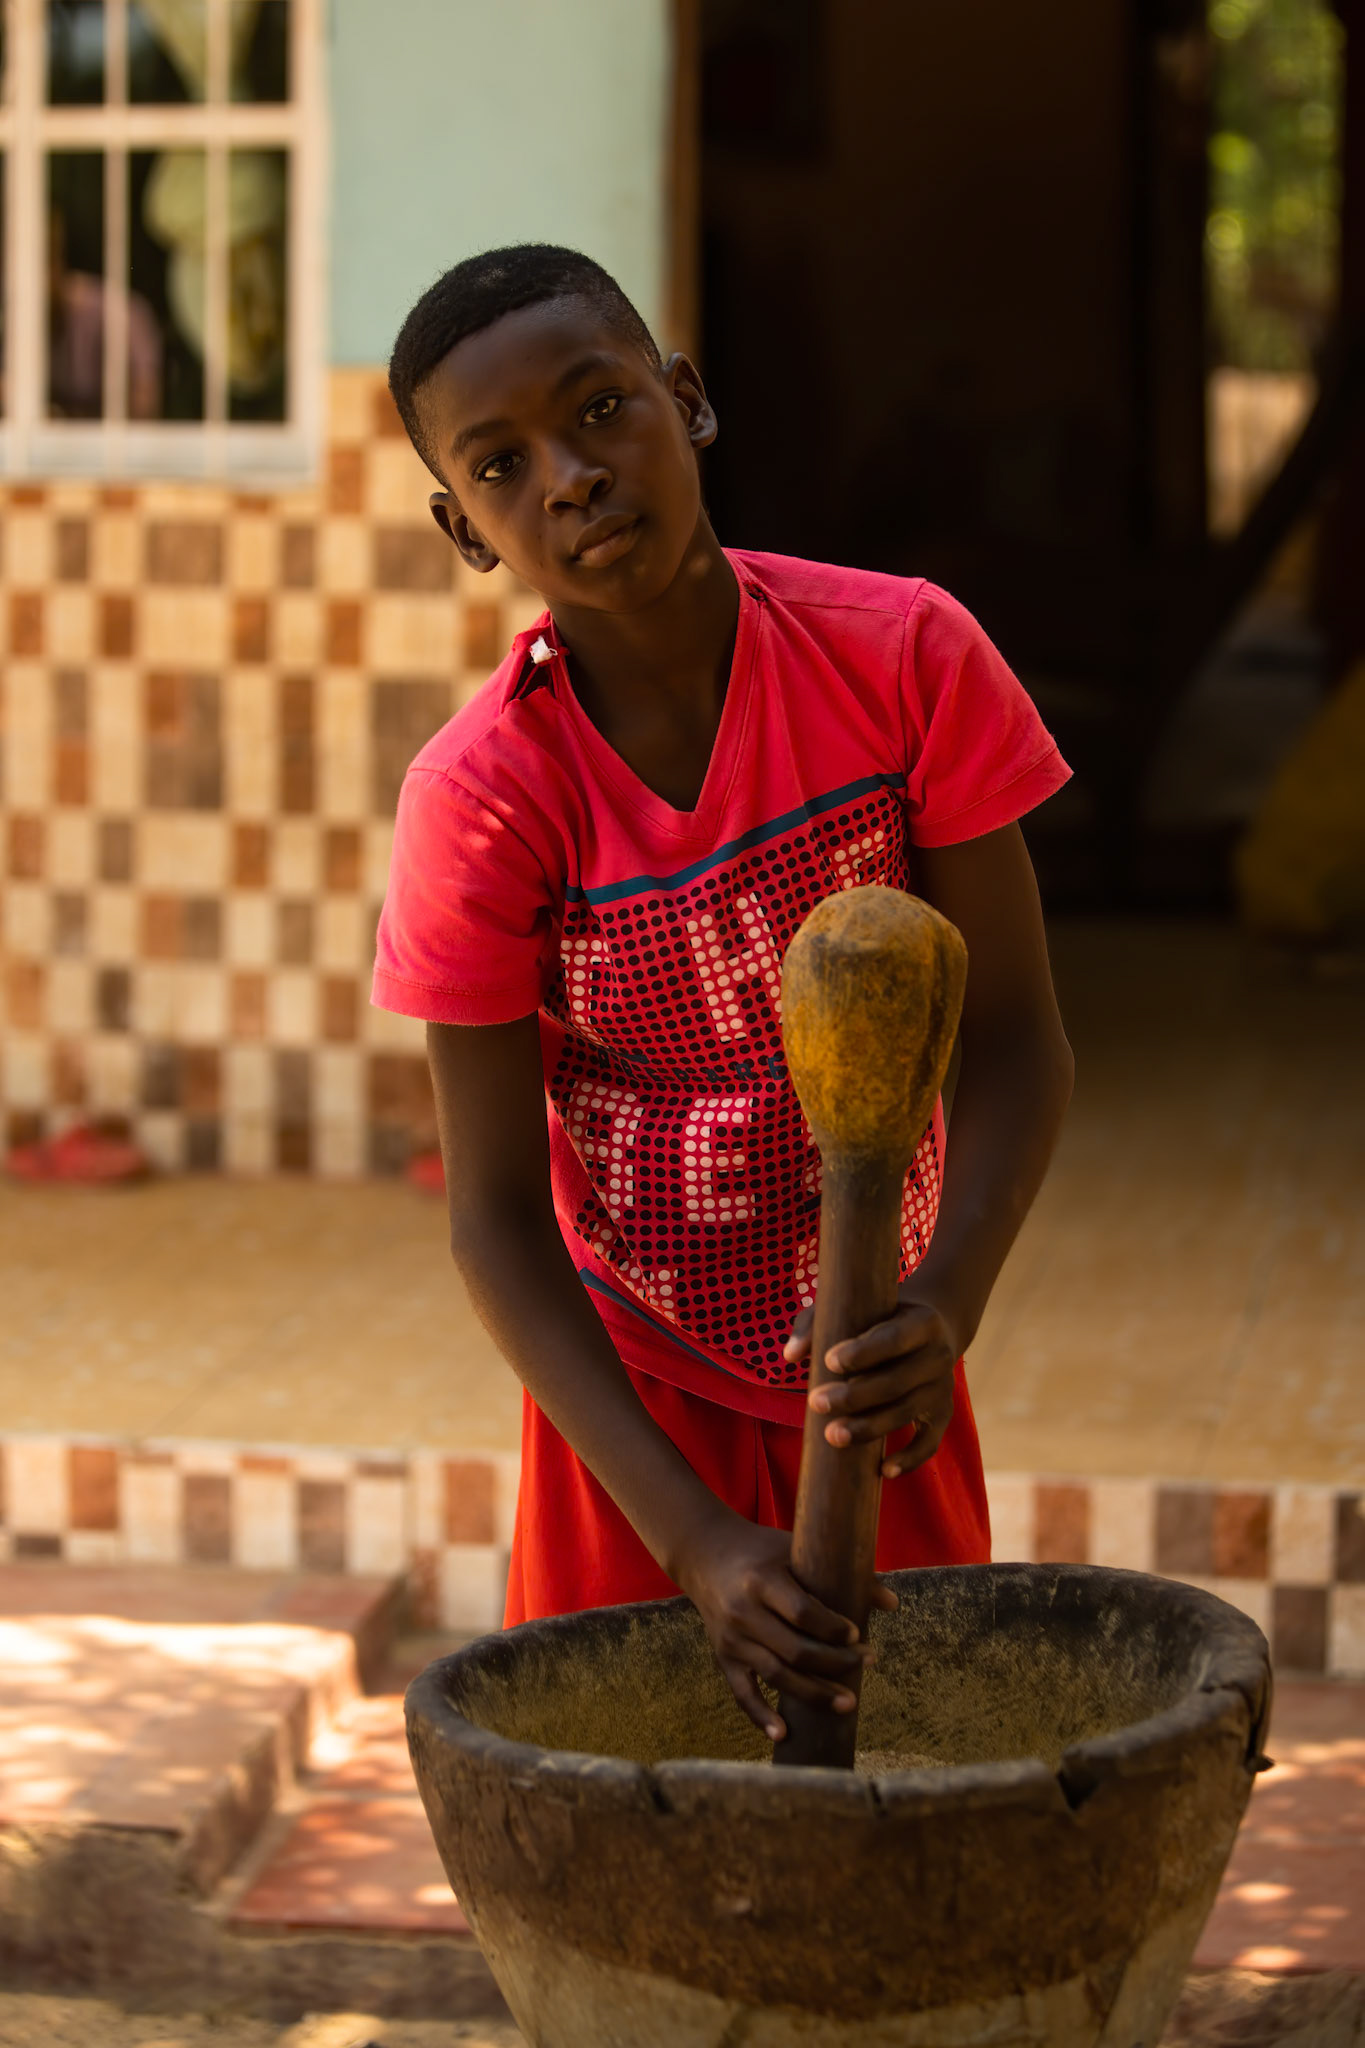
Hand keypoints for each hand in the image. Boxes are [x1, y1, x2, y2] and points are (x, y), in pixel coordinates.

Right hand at [673, 1509, 896, 1741]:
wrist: (704, 1555)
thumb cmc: (759, 1551)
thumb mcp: (794, 1549)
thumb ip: (841, 1572)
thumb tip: (892, 1603)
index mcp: (762, 1581)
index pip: (802, 1612)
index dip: (832, 1628)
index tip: (857, 1634)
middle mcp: (743, 1612)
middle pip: (794, 1650)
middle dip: (835, 1663)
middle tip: (868, 1663)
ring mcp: (731, 1639)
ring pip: (776, 1675)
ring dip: (814, 1694)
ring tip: (848, 1703)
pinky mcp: (723, 1657)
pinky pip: (742, 1694)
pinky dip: (761, 1717)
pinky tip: (784, 1734)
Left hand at [783, 1287, 962, 1478]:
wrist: (936, 1328)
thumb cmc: (880, 1316)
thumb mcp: (854, 1307)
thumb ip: (817, 1323)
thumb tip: (790, 1356)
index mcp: (922, 1323)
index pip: (893, 1338)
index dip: (863, 1352)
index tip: (829, 1361)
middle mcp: (938, 1355)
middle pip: (896, 1382)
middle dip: (855, 1396)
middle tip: (815, 1403)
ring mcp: (942, 1387)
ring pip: (906, 1412)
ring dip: (869, 1428)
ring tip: (833, 1436)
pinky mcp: (942, 1413)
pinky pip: (930, 1441)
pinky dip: (911, 1458)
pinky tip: (884, 1470)